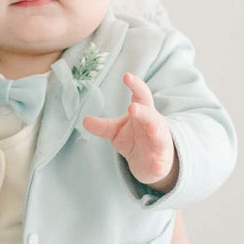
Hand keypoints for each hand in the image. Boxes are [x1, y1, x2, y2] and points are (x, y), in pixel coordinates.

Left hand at [82, 72, 176, 190]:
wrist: (152, 163)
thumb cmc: (135, 139)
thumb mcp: (116, 131)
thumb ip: (102, 126)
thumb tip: (84, 120)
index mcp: (144, 113)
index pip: (141, 95)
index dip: (136, 85)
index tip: (127, 76)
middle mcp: (154, 125)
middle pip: (150, 115)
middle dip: (143, 112)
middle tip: (132, 107)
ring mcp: (158, 143)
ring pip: (159, 136)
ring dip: (155, 131)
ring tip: (151, 129)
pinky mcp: (159, 162)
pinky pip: (160, 164)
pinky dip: (159, 165)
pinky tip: (157, 167)